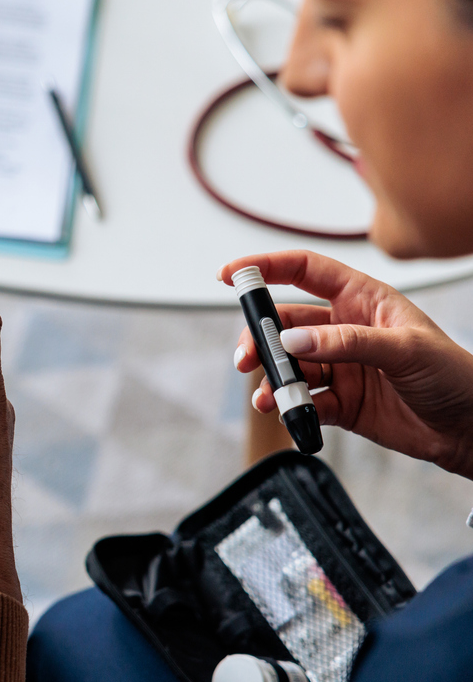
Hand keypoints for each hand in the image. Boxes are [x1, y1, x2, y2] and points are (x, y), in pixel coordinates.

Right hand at [220, 250, 472, 477]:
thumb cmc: (455, 376)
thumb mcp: (404, 349)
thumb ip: (346, 342)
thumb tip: (294, 341)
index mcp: (362, 300)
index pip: (305, 271)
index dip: (266, 267)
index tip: (231, 275)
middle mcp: (344, 329)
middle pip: (284, 323)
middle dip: (260, 338)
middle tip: (249, 358)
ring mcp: (340, 365)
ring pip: (288, 365)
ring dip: (272, 378)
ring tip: (269, 395)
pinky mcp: (340, 401)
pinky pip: (303, 400)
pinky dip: (290, 407)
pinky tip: (290, 413)